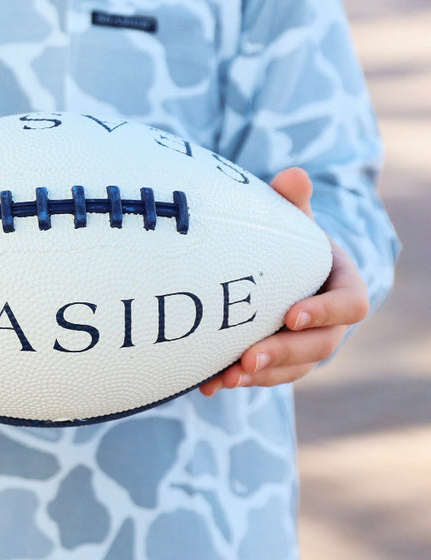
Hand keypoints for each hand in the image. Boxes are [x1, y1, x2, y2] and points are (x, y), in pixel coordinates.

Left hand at [199, 167, 368, 396]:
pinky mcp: (282, 360)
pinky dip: (238, 380)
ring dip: (261, 375)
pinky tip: (208, 384)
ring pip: (293, 368)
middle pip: (320, 346)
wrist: (277, 261)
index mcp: (344, 286)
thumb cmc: (291, 236)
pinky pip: (267, 376)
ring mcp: (308, 345)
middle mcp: (332, 322)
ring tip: (227, 377)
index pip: (350, 305)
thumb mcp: (293, 216)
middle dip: (284, 354)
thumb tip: (294, 175)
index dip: (325, 313)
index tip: (291, 314)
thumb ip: (293, 199)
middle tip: (249, 358)